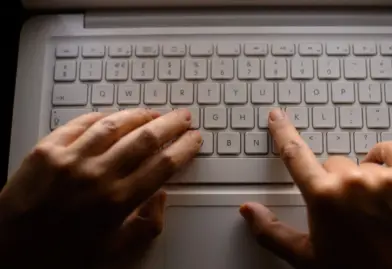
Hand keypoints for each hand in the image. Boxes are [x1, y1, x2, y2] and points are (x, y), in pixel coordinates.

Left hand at [0, 108, 201, 268]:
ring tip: (153, 113)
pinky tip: (114, 116)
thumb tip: (161, 197)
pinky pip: (82, 122)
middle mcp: (98, 175)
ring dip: (140, 115)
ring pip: (116, 124)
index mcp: (117, 201)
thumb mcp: (112, 248)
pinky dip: (103, 116)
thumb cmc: (60, 251)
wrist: (9, 247)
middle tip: (183, 117)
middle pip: (146, 138)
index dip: (184, 148)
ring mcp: (72, 158)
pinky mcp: (48, 148)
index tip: (193, 139)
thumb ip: (146, 225)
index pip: (163, 164)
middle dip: (171, 124)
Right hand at [240, 109, 391, 268]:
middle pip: (331, 164)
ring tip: (367, 208)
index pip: (295, 153)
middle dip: (331, 183)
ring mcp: (384, 178)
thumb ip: (272, 231)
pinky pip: (391, 150)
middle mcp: (353, 182)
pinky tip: (382, 177)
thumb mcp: (306, 257)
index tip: (278, 117)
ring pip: (359, 162)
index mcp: (324, 197)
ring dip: (359, 179)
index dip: (283, 132)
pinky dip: (385, 159)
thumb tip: (250, 211)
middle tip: (341, 211)